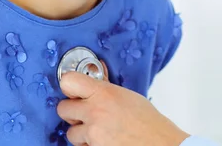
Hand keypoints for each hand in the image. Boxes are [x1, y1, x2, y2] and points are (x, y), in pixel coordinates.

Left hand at [58, 71, 188, 145]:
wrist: (160, 144)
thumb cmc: (149, 122)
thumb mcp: (127, 97)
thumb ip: (105, 90)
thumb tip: (92, 81)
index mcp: (104, 93)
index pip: (68, 81)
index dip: (69, 87)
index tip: (74, 91)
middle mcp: (95, 111)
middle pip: (62, 108)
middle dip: (73, 113)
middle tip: (85, 114)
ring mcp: (93, 133)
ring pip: (70, 132)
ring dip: (81, 133)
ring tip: (100, 131)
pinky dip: (89, 145)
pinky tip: (104, 141)